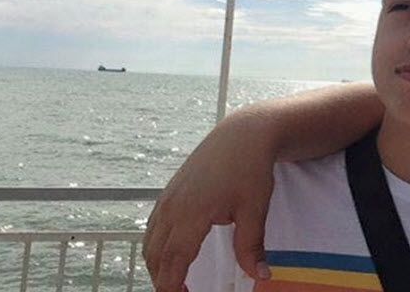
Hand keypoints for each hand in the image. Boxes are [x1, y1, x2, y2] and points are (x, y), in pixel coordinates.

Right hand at [142, 83, 383, 290]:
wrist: (243, 133)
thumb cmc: (250, 168)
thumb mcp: (255, 208)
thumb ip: (251, 245)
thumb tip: (259, 276)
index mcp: (192, 213)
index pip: (173, 260)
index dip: (172, 285)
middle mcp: (173, 206)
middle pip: (156, 255)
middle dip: (163, 280)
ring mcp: (168, 197)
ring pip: (150, 241)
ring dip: (157, 264)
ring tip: (176, 281)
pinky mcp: (170, 191)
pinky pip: (153, 226)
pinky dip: (156, 246)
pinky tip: (171, 254)